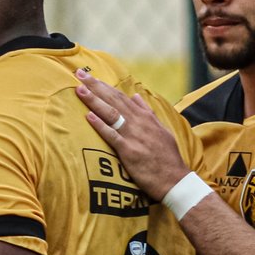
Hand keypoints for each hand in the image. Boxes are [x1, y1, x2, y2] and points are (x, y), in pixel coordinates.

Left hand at [76, 71, 187, 196]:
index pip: (120, 97)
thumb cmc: (166, 157)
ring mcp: (134, 136)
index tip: (90, 76)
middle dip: (95, 86)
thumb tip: (136, 96)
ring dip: (94, 101)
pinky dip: (100, 125)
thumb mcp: (161, 130)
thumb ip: (147, 112)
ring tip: (79, 90)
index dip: (104, 86)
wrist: (175, 180)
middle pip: (113, 100)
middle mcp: (139, 123)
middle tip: (79, 74)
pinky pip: (112, 136)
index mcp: (145, 117)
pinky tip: (88, 116)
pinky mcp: (129, 151)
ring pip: (111, 114)